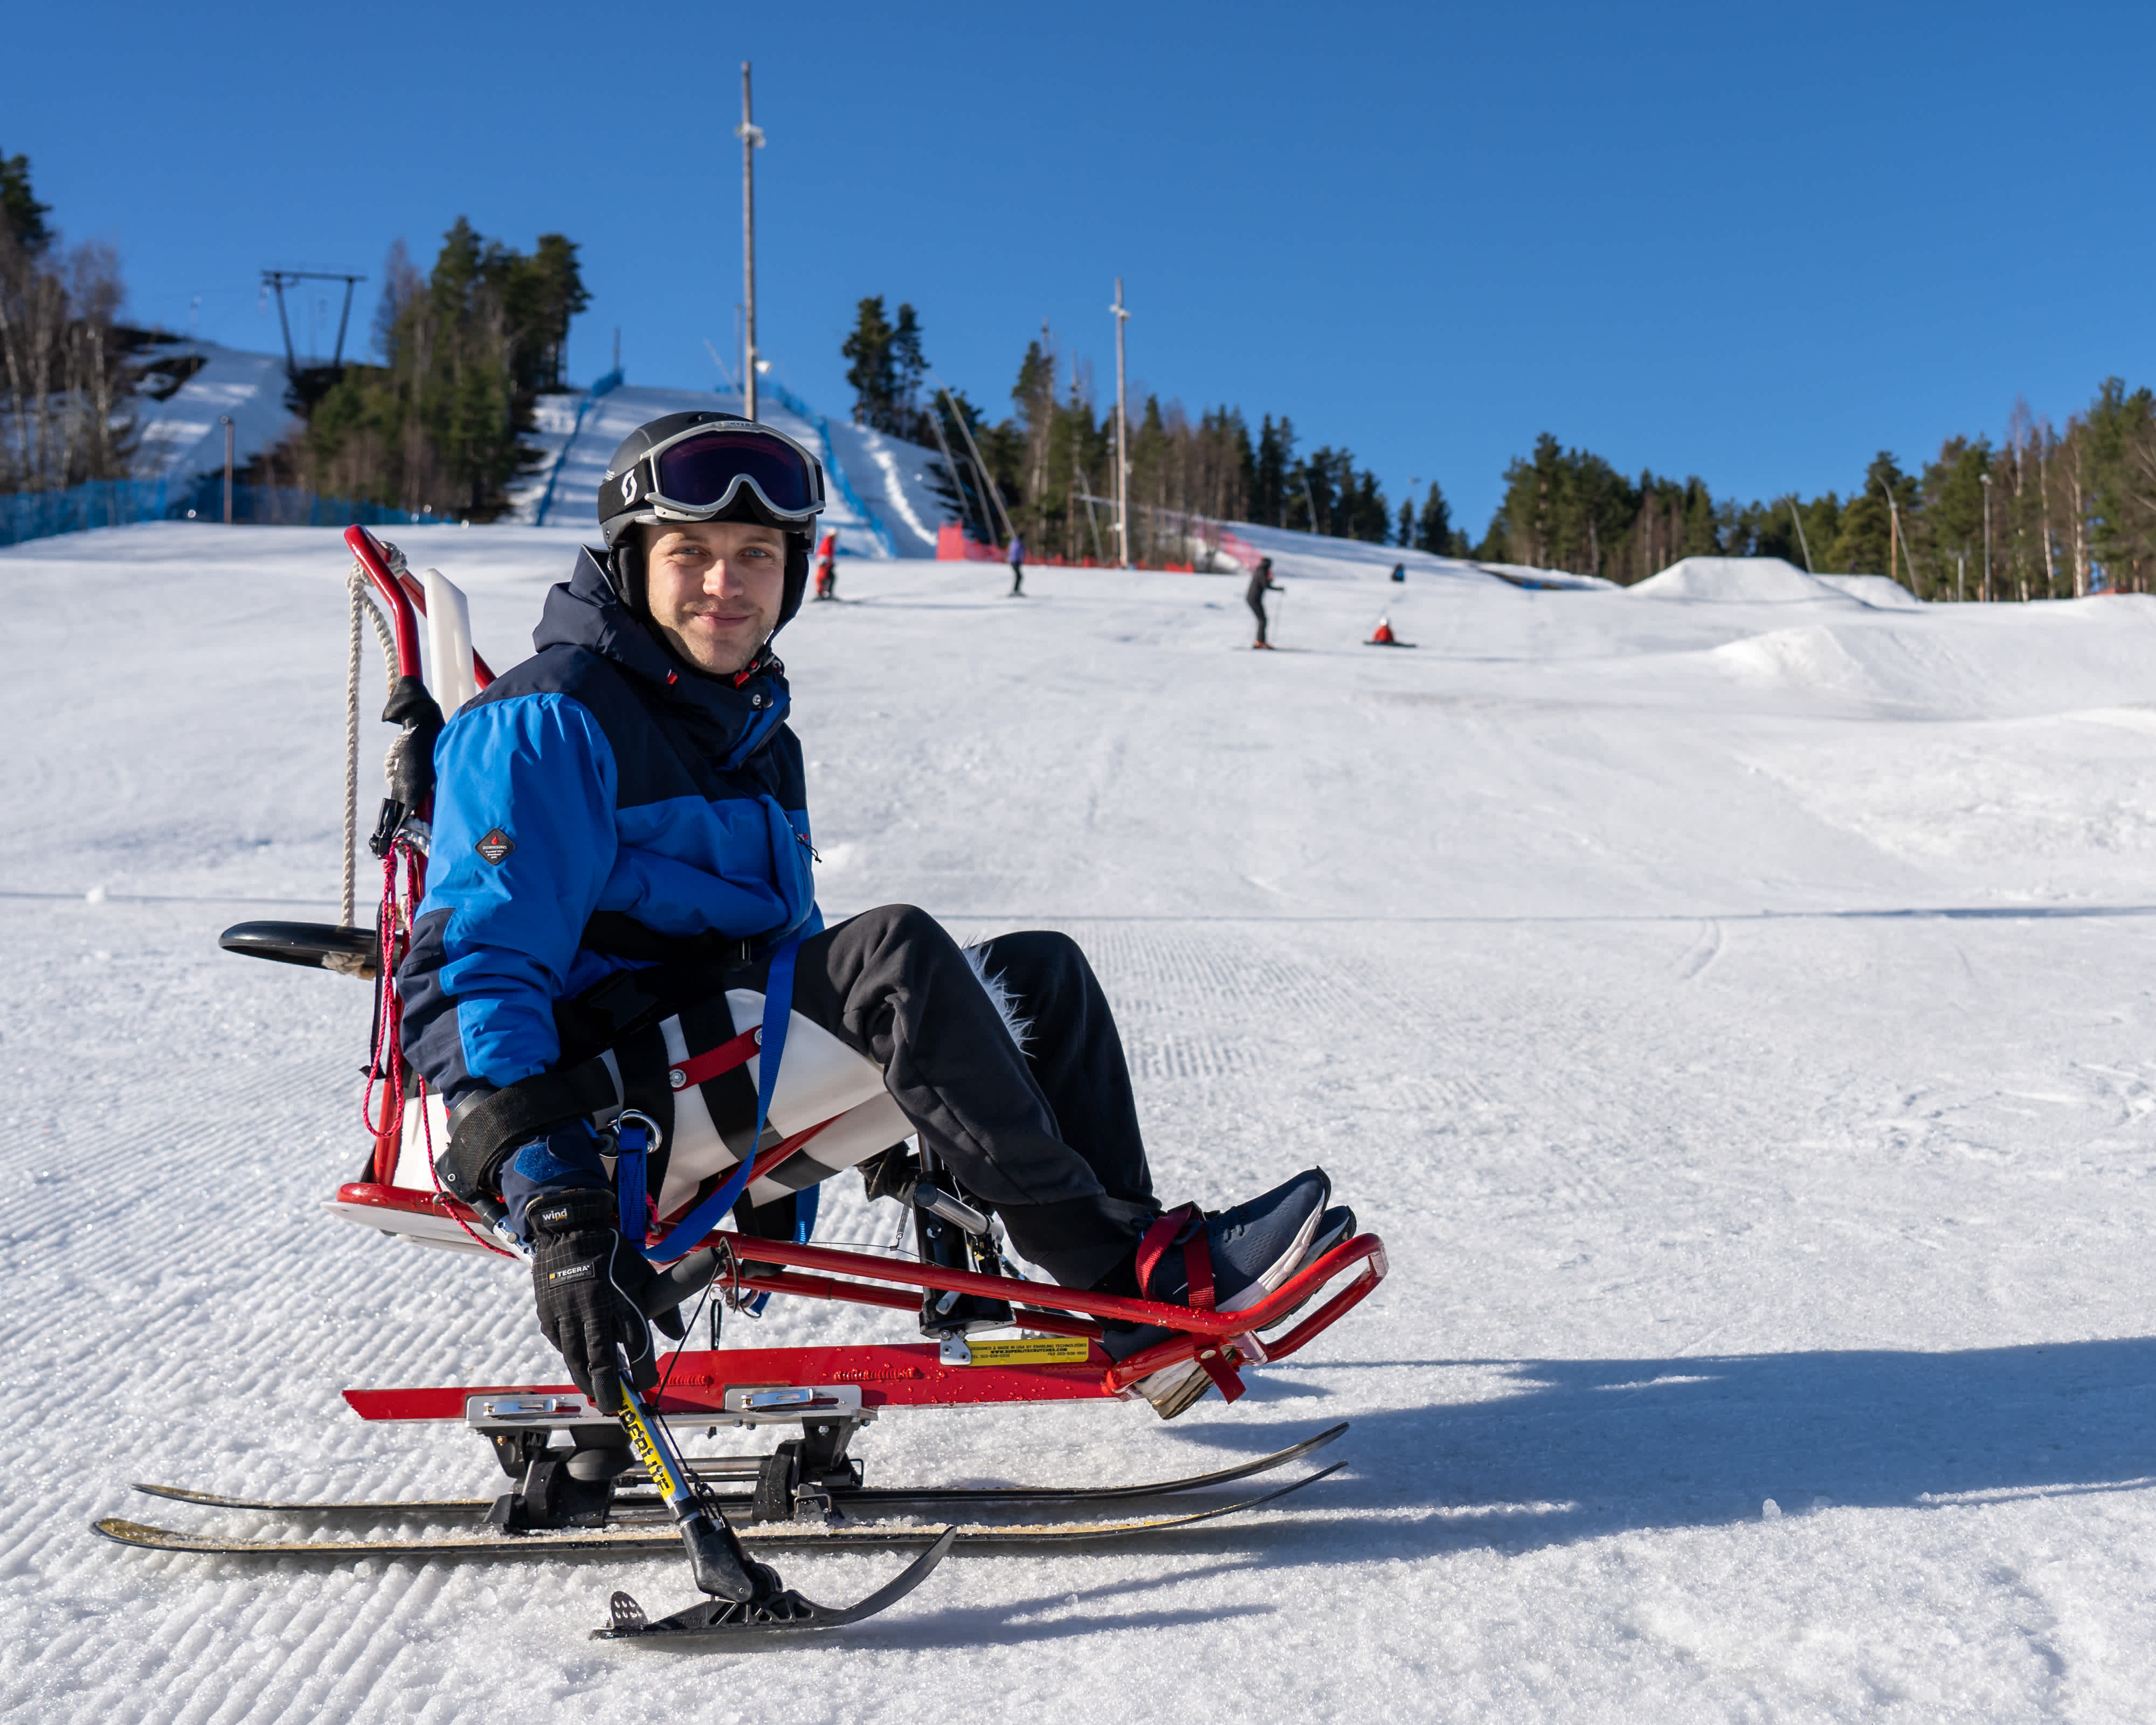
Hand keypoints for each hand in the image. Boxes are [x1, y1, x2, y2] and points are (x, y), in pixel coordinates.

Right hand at [528, 1189, 663, 1412]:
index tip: (647, 1383)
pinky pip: (559, 1343)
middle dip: (610, 1391)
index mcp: (624, 1301)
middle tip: (614, 1406)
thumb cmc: (612, 1254)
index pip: (638, 1347)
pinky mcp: (548, 1314)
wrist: (571, 1230)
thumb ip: (662, 1306)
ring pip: (576, 1359)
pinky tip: (577, 1364)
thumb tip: (676, 1333)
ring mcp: (568, 1314)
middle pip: (603, 1362)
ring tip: (595, 1394)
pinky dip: (569, 1356)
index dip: (643, 1372)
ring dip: (586, 1381)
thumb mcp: (643, 1274)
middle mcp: (596, 1311)